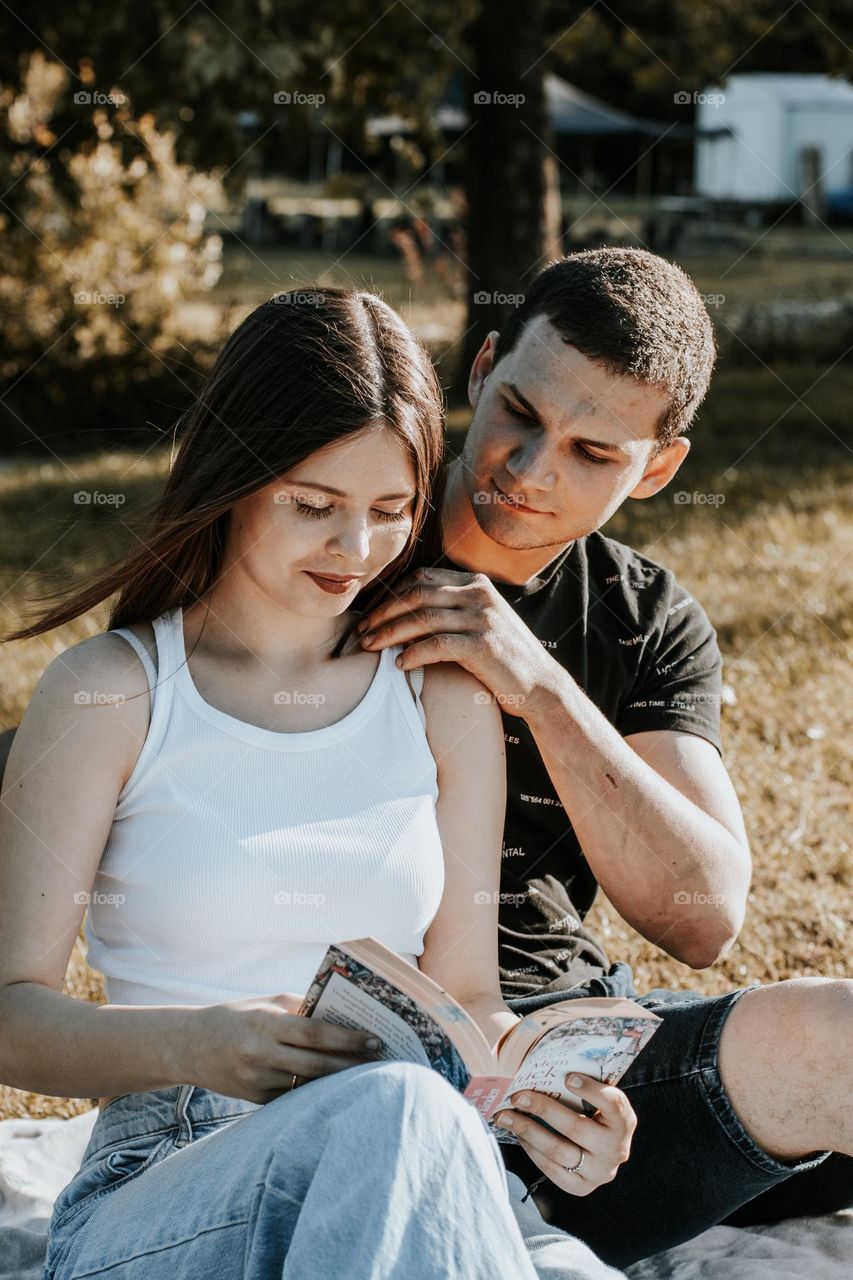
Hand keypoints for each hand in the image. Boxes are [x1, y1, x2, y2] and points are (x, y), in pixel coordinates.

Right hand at [186, 994, 381, 1103]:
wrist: (190, 1046)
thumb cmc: (236, 1017)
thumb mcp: (266, 1003)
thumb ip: (301, 1008)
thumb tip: (341, 1014)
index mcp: (266, 1024)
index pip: (315, 1033)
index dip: (347, 1039)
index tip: (374, 1039)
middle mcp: (261, 1055)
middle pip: (317, 1064)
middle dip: (351, 1063)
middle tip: (380, 1060)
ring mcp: (258, 1081)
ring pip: (308, 1084)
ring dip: (337, 1080)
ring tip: (366, 1073)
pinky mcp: (256, 1100)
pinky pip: (293, 1096)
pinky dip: (315, 1090)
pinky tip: (336, 1086)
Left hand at [356, 567, 558, 717]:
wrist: (541, 685)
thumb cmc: (503, 658)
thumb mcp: (480, 622)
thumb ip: (450, 610)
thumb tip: (402, 615)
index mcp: (476, 583)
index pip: (422, 578)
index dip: (390, 595)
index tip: (370, 614)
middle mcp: (479, 595)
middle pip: (417, 594)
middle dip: (383, 612)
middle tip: (361, 631)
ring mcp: (483, 618)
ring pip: (422, 618)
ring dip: (390, 633)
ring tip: (370, 647)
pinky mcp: (484, 645)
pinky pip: (437, 644)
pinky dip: (413, 653)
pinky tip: (398, 665)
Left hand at [493, 1073, 636, 1196]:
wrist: (603, 1154)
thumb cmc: (595, 1115)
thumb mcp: (599, 1099)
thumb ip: (583, 1084)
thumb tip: (547, 1062)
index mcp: (624, 1121)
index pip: (613, 1104)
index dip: (591, 1090)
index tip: (567, 1076)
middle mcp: (616, 1149)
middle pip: (576, 1127)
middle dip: (543, 1109)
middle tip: (517, 1096)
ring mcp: (599, 1172)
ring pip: (559, 1150)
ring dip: (527, 1130)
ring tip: (505, 1116)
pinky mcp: (581, 1187)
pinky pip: (552, 1169)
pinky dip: (532, 1150)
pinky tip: (519, 1134)